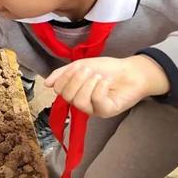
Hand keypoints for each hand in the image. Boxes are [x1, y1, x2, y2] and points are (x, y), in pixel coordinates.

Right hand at [44, 55, 169, 117]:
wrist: (130, 71)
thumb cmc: (106, 69)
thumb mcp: (80, 66)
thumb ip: (62, 73)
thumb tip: (46, 83)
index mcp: (74, 92)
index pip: (59, 90)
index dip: (64, 78)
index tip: (76, 67)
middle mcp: (82, 103)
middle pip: (68, 96)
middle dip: (77, 80)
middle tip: (89, 70)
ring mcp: (94, 109)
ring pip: (80, 101)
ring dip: (89, 84)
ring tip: (98, 76)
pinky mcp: (107, 111)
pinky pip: (96, 102)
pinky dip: (99, 88)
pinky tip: (105, 82)